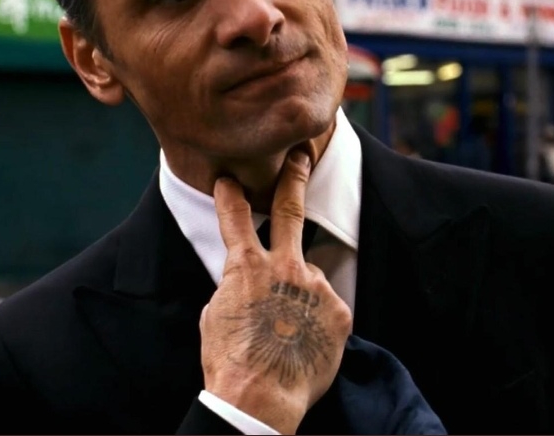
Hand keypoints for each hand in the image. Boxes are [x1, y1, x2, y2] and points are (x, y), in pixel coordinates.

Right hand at [200, 149, 351, 433]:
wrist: (262, 397)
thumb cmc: (231, 362)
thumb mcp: (215, 316)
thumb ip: (236, 288)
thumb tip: (249, 285)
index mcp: (246, 267)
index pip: (236, 217)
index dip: (231, 195)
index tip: (229, 180)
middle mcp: (284, 267)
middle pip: (290, 211)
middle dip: (293, 178)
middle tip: (300, 157)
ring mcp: (315, 286)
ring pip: (308, 277)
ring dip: (299, 295)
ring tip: (286, 332)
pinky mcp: (339, 309)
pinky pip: (326, 306)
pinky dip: (316, 320)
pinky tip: (304, 342)